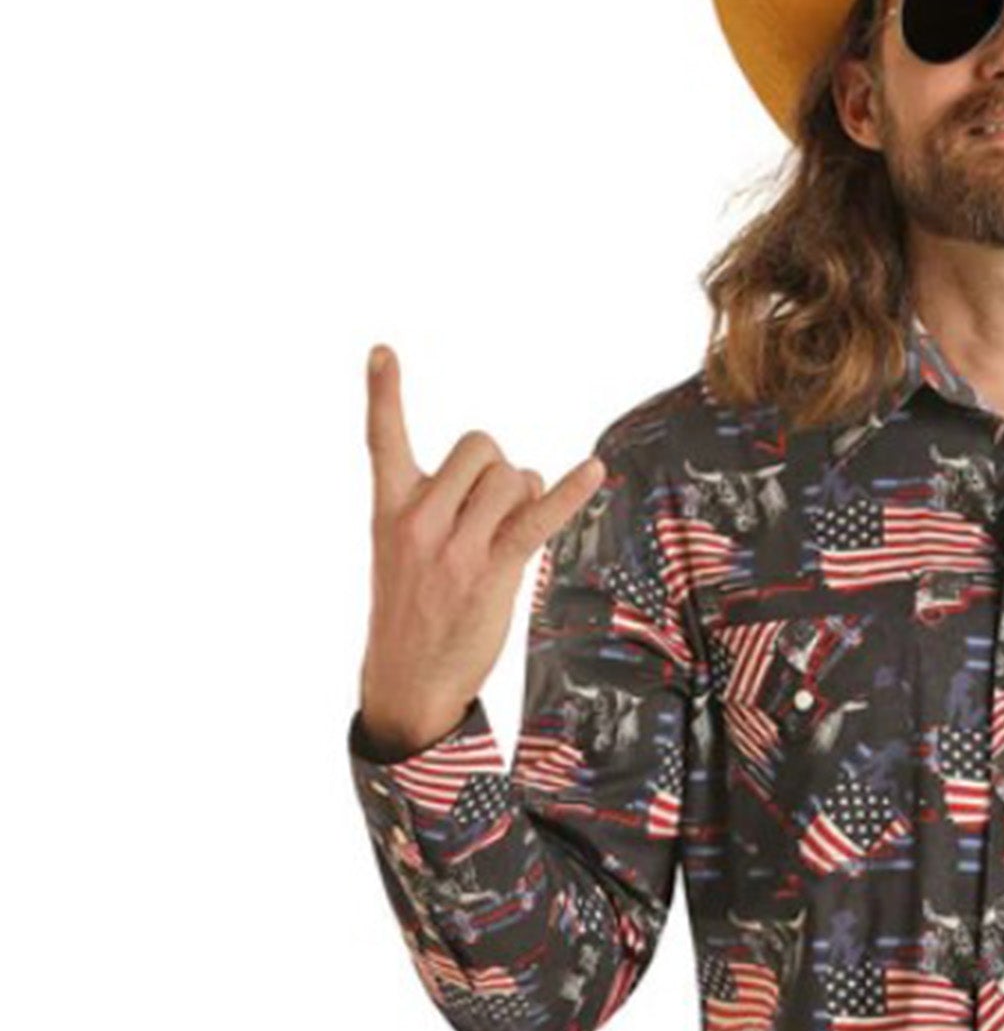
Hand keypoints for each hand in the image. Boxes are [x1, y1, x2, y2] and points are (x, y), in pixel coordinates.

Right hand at [357, 343, 607, 755]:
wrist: (406, 680)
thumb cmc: (413, 610)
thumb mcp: (403, 551)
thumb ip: (442, 506)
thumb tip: (522, 478)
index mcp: (389, 508)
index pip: (381, 438)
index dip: (384, 393)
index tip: (384, 350)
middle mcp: (418, 520)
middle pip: (480, 448)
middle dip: (500, 468)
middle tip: (492, 512)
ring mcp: (454, 546)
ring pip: (512, 477)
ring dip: (527, 494)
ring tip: (508, 533)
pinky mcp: (491, 571)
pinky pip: (537, 518)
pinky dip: (569, 493)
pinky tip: (594, 471)